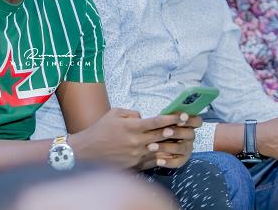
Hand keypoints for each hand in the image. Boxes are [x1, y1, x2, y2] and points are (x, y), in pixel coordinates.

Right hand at [69, 108, 194, 169]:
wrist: (87, 151)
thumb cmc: (100, 130)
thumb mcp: (114, 113)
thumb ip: (131, 113)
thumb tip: (143, 117)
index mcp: (131, 127)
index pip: (156, 121)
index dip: (171, 118)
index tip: (183, 115)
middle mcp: (136, 141)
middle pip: (162, 135)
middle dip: (176, 130)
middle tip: (189, 127)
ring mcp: (136, 155)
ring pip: (160, 149)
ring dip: (173, 144)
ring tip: (184, 141)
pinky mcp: (135, 165)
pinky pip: (153, 161)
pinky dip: (163, 157)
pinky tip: (170, 153)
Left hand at [147, 113, 201, 168]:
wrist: (149, 144)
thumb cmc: (156, 127)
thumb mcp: (158, 121)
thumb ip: (162, 117)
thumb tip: (151, 112)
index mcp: (187, 123)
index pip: (196, 121)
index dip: (191, 120)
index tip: (181, 118)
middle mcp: (189, 136)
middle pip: (189, 133)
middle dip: (176, 132)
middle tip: (164, 132)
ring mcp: (187, 148)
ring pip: (181, 147)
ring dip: (166, 147)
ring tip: (151, 146)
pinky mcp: (182, 159)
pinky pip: (178, 162)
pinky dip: (168, 162)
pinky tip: (158, 160)